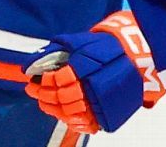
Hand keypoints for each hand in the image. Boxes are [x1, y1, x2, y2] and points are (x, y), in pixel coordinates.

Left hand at [23, 11, 162, 133]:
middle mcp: (89, 86)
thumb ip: (55, 50)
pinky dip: (70, 120)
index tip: (35, 79)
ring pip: (68, 112)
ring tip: (44, 102)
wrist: (133, 58)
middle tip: (33, 91)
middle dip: (43, 95)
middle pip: (59, 97)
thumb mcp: (78, 42)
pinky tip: (61, 112)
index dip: (44, 81)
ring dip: (52, 108)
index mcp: (83, 68)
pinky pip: (82, 122)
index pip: (56, 80)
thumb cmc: (104, 48)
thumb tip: (32, 63)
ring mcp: (97, 101)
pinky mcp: (104, 112)